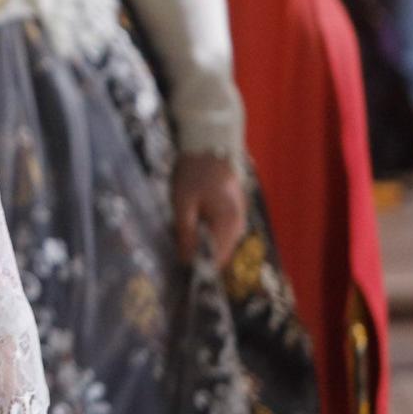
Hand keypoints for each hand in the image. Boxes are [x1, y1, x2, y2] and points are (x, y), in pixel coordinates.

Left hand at [172, 152, 246, 267]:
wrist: (207, 144)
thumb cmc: (193, 172)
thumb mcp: (183, 203)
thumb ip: (186, 233)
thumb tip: (185, 261)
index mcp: (229, 224)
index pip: (218, 260)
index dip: (199, 268)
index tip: (179, 269)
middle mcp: (238, 225)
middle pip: (218, 252)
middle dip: (197, 255)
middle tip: (174, 246)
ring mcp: (237, 217)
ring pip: (218, 242)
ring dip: (199, 242)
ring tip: (179, 231)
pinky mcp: (231, 211)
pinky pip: (218, 230)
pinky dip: (204, 231)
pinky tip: (189, 221)